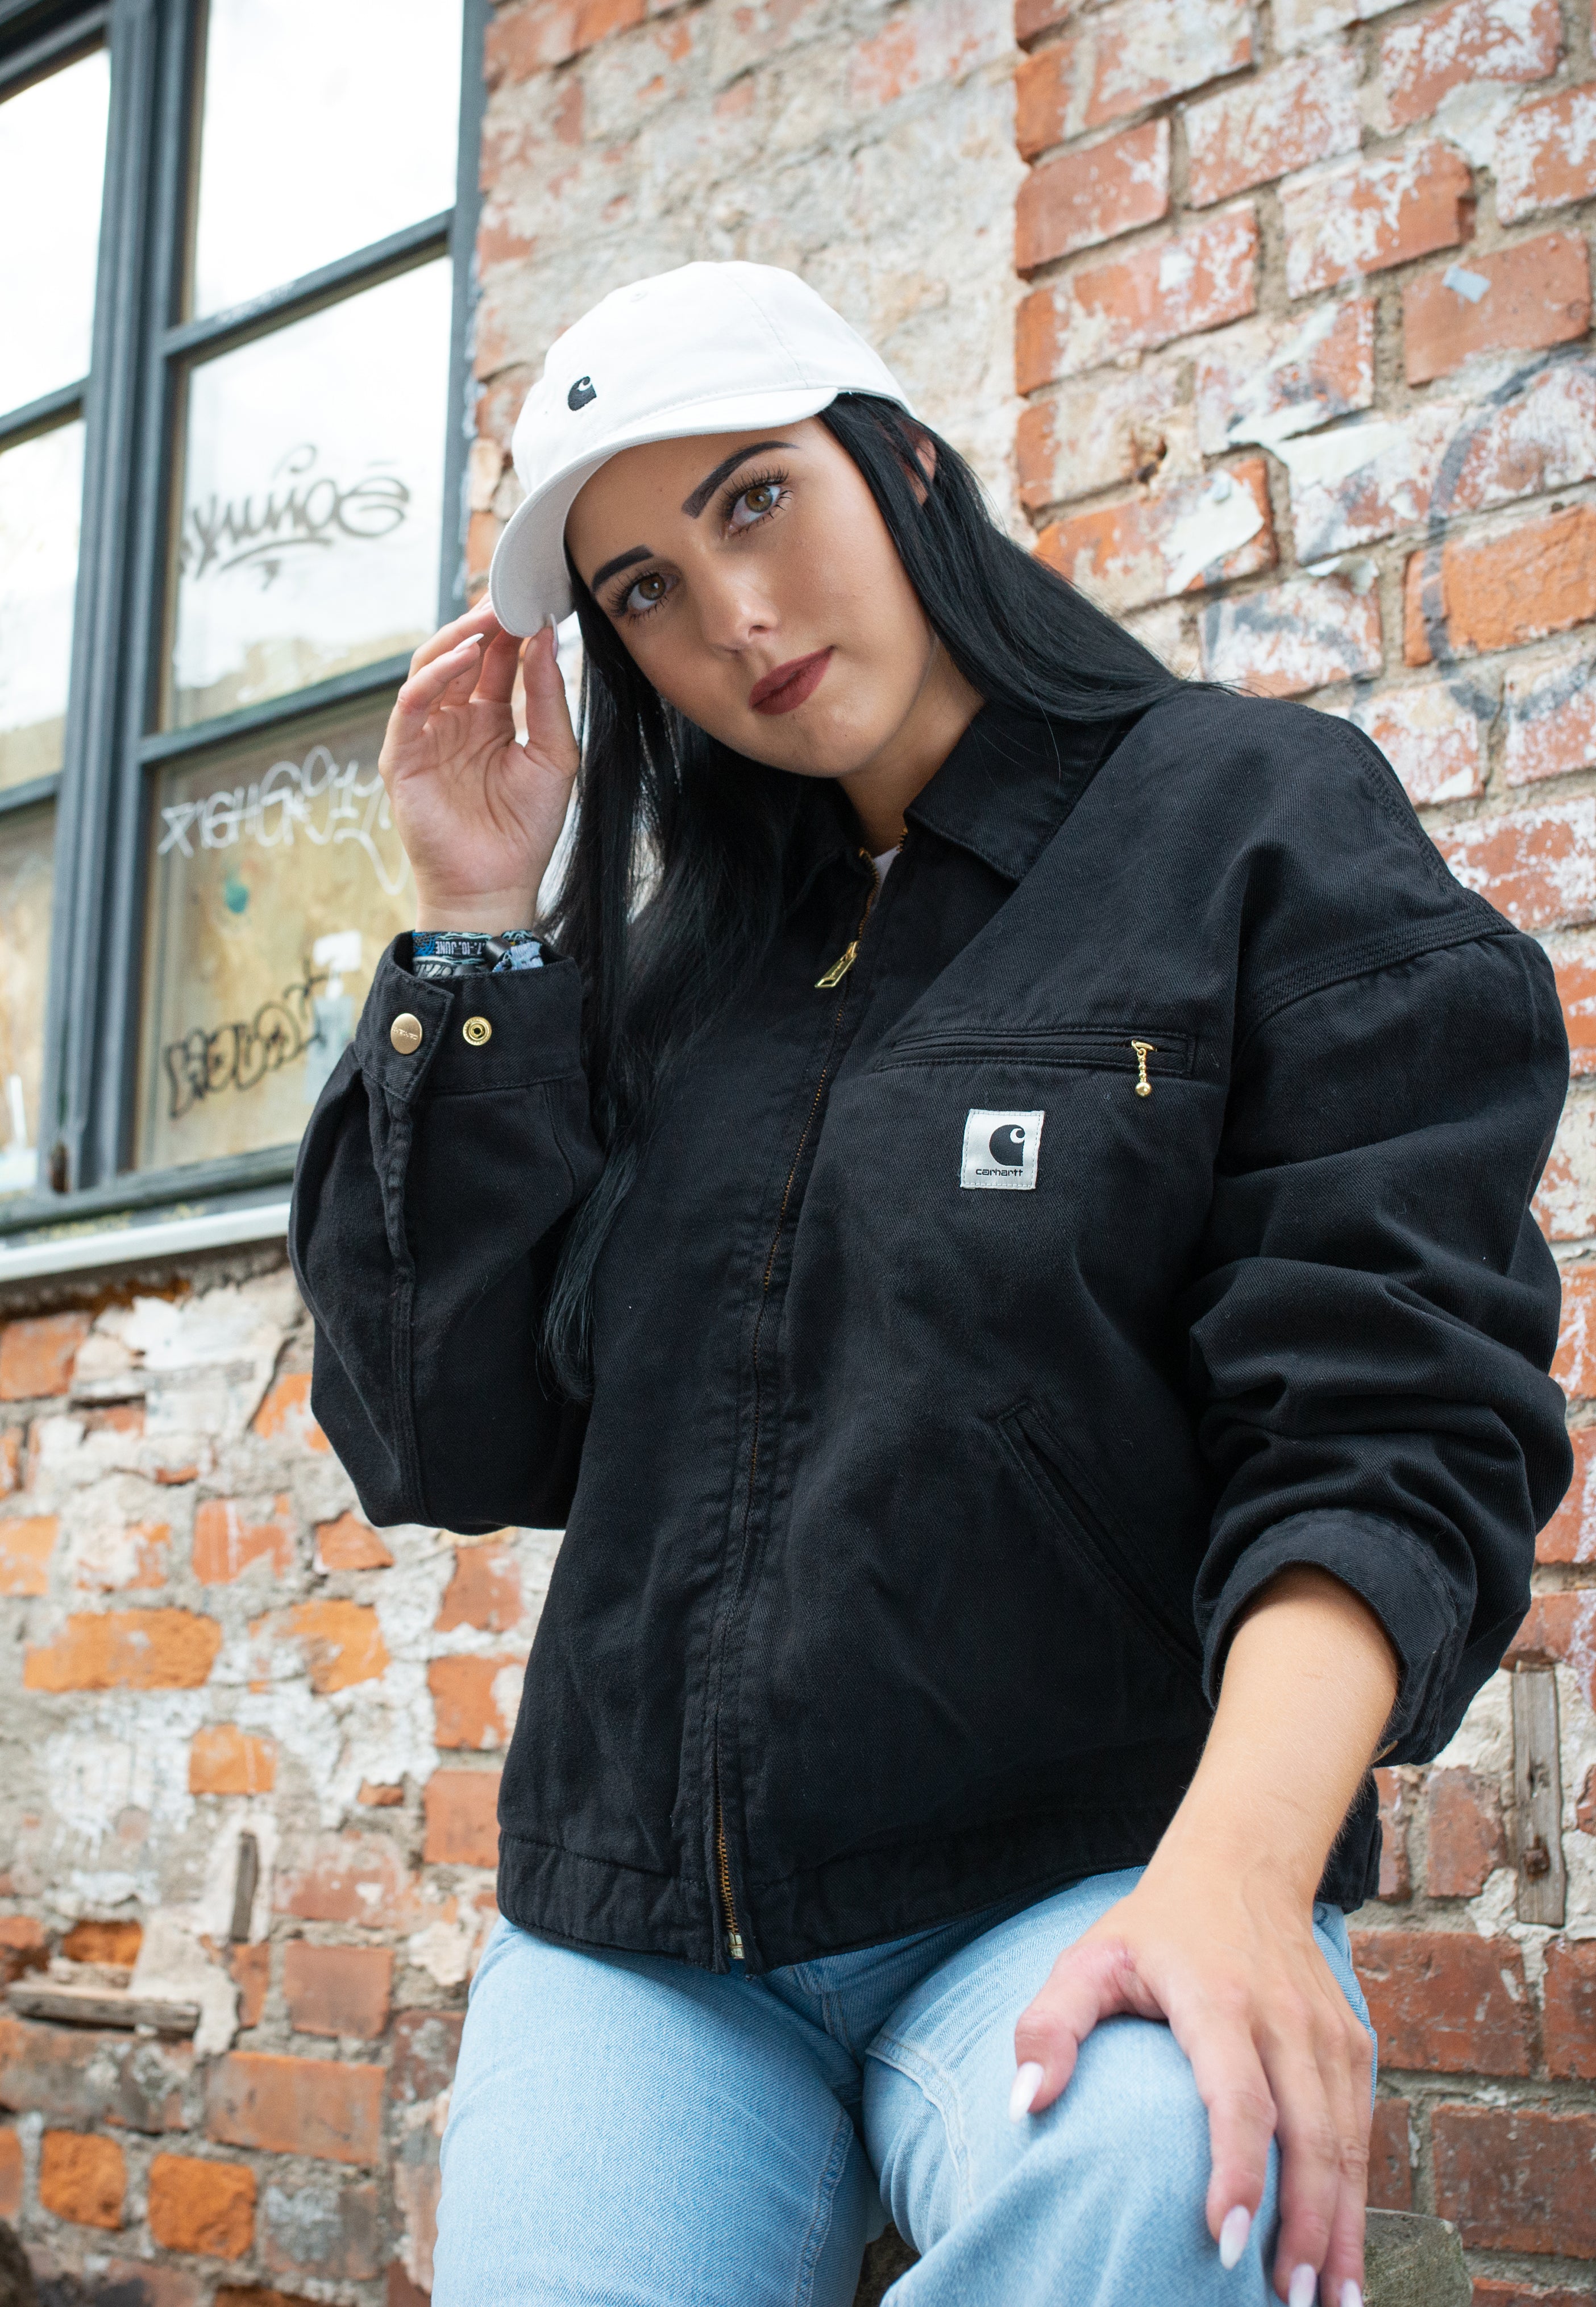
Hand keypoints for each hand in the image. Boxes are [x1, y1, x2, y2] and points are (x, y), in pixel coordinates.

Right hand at [380, 599, 579, 928]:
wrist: (497, 886)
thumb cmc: (526, 828)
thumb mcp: (553, 755)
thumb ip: (547, 697)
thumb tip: (544, 637)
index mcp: (489, 718)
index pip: (496, 659)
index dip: (511, 630)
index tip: (534, 600)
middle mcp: (454, 720)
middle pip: (459, 655)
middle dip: (483, 624)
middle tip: (509, 598)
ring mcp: (425, 735)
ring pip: (429, 669)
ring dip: (456, 640)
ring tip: (488, 621)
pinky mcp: (401, 756)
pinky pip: (411, 705)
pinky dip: (433, 677)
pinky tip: (462, 660)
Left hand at [1013, 1855, 1372, 2306]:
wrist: (1242, 1865)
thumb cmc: (1155, 1928)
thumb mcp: (1088, 1958)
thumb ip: (1049, 2026)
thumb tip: (1026, 2105)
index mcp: (1217, 1997)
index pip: (1238, 2096)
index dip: (1237, 2172)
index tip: (1226, 2242)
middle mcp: (1284, 2016)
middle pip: (1310, 2135)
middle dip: (1306, 2226)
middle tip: (1288, 2301)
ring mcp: (1326, 2031)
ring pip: (1347, 2143)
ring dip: (1342, 2229)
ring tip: (1328, 2305)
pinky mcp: (1351, 2044)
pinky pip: (1361, 2130)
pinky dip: (1359, 2197)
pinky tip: (1344, 2256)